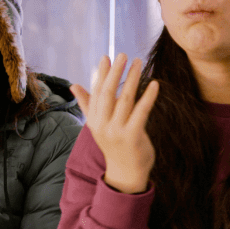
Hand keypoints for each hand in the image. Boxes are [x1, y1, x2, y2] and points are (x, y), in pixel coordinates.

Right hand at [71, 53, 158, 193]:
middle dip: (115, 72)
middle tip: (123, 55)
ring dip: (133, 79)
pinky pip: (142, 112)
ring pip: (125, 100)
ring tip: (139, 63)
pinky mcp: (133, 136)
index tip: (106, 57)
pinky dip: (148, 97)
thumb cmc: (114, 145)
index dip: (101, 74)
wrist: (126, 173)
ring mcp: (117, 132)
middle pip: (108, 94)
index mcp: (94, 121)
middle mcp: (102, 125)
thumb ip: (88, 104)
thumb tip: (74, 85)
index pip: (97, 93)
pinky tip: (155, 84)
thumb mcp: (98, 125)